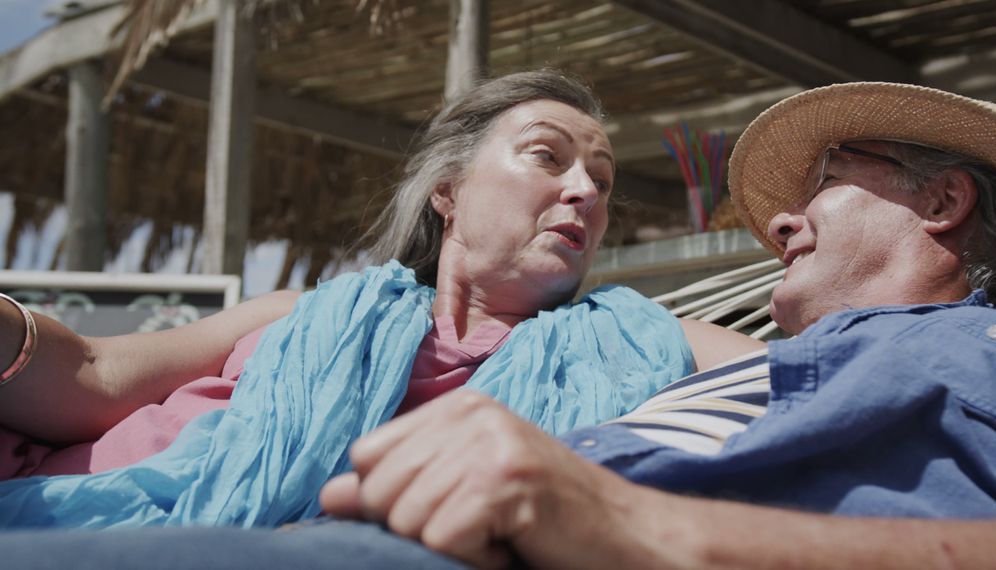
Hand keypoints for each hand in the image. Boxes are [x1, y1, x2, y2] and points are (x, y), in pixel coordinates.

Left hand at [319, 390, 643, 568]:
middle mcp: (471, 413)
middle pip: (378, 491)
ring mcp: (489, 443)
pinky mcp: (503, 480)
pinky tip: (512, 544)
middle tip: (483, 525)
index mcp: (458, 407)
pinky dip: (474, 559)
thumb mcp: (463, 492)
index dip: (393, 499)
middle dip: (420, 528)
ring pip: (405, 520)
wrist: (625, 535)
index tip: (452, 510)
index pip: (367, 455)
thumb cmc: (544, 518)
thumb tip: (328, 495)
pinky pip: (441, 539)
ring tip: (500, 533)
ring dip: (452, 547)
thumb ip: (397, 488)